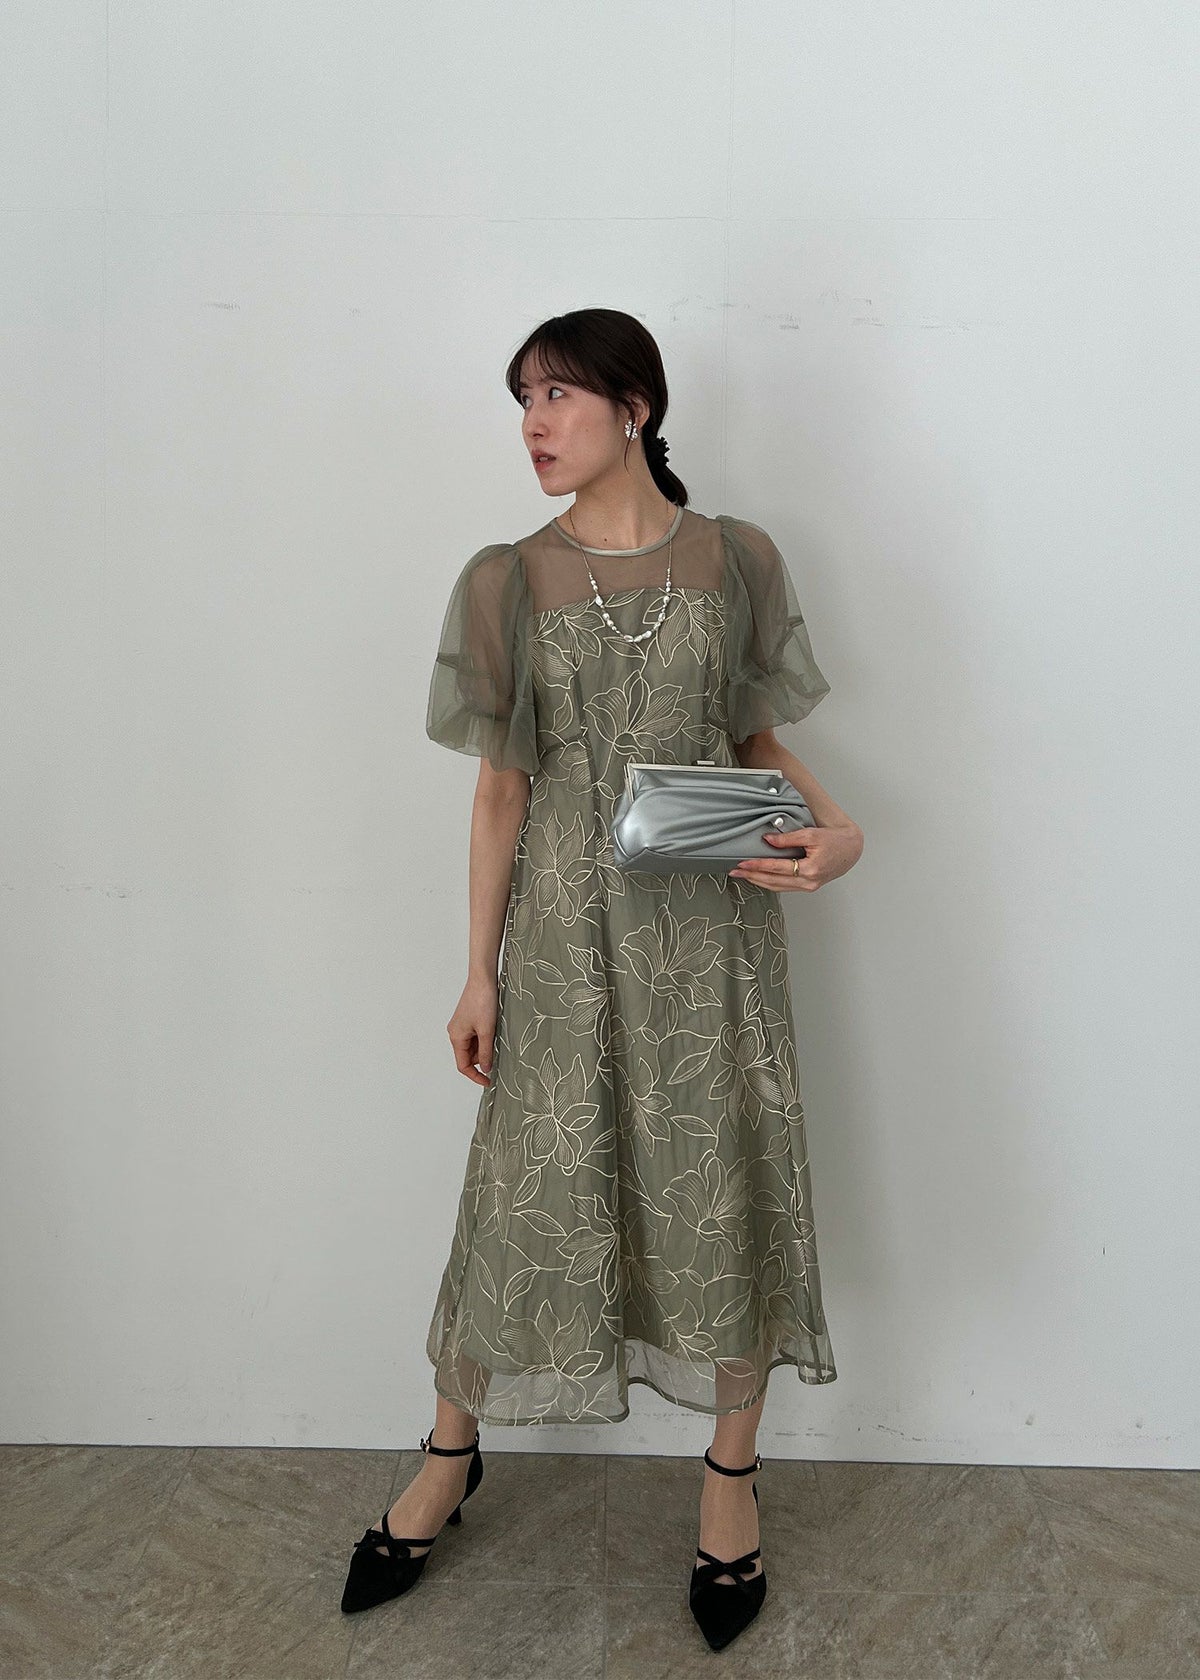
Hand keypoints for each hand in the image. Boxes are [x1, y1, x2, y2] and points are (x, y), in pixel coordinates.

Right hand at [447, 977, 498, 1084]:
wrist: (483, 978)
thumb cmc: (482, 1001)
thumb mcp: (487, 1031)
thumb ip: (486, 1052)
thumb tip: (486, 1068)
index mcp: (456, 1037)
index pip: (463, 1065)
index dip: (476, 1076)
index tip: (488, 1082)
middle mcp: (456, 1032)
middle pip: (468, 1056)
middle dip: (482, 1059)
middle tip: (499, 1056)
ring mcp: (462, 1025)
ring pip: (473, 1046)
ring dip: (485, 1048)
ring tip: (497, 1039)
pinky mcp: (469, 1019)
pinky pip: (476, 1036)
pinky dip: (485, 1039)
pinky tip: (494, 1032)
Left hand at [728, 823, 862, 891]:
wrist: (851, 850)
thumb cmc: (835, 840)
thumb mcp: (811, 834)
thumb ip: (789, 838)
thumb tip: (768, 840)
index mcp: (810, 869)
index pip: (777, 868)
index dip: (758, 866)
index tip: (743, 863)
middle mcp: (809, 882)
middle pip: (774, 882)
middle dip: (752, 877)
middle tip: (735, 872)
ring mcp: (809, 886)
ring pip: (778, 887)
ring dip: (759, 882)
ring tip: (743, 876)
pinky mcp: (809, 886)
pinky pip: (785, 887)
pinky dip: (771, 883)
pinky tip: (760, 878)